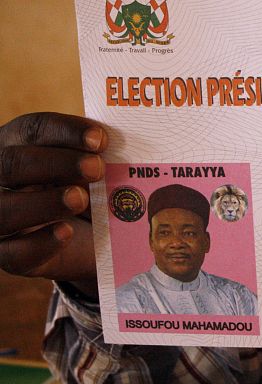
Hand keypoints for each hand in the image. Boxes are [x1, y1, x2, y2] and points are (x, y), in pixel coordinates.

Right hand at [0, 113, 107, 296]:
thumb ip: (96, 156)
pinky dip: (39, 242)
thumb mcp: (90, 168)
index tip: (100, 138)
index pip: (32, 129)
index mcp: (17, 145)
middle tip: (96, 168)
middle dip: (57, 163)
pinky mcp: (6, 254)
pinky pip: (12, 252)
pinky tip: (66, 232)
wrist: (86, 237)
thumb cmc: (88, 189)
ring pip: (4, 209)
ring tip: (81, 199)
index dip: (65, 131)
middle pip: (13, 164)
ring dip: (45, 202)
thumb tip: (128, 145)